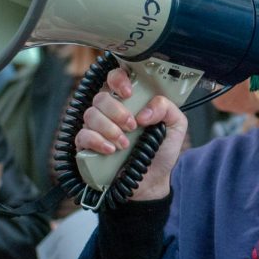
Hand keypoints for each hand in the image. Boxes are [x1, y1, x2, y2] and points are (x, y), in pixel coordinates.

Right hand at [74, 68, 187, 200]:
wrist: (152, 181)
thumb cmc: (161, 150)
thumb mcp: (176, 126)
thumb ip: (167, 108)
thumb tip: (144, 112)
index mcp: (130, 101)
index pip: (116, 77)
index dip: (119, 79)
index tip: (129, 93)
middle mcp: (111, 111)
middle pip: (101, 97)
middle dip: (117, 111)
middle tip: (132, 126)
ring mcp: (97, 128)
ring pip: (91, 114)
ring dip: (109, 128)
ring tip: (124, 144)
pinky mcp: (87, 146)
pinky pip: (82, 135)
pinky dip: (97, 141)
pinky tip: (111, 150)